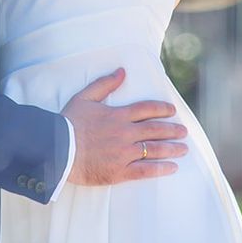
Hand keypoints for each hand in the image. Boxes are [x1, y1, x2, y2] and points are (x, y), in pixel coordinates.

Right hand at [60, 69, 188, 183]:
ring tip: (184, 149)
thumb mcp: (84, 97)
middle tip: (184, 131)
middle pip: (155, 129)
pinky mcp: (120, 171)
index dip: (161, 109)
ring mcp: (124, 153)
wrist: (58, 148)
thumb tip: (122, 71)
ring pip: (154, 149)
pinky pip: (145, 170)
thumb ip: (105, 84)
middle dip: (172, 130)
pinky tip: (172, 168)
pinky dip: (161, 169)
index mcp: (118, 115)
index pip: (146, 109)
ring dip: (172, 149)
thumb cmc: (68, 122)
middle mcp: (125, 133)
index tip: (172, 111)